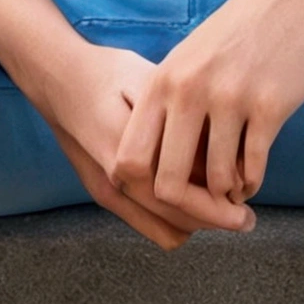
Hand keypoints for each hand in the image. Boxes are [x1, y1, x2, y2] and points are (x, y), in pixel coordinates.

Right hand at [41, 39, 253, 251]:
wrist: (58, 79)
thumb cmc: (108, 73)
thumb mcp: (150, 83)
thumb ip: (180, 122)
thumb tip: (217, 157)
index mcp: (131, 152)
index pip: (184, 198)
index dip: (219, 209)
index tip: (245, 209)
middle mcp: (117, 181)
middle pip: (178, 221)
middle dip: (214, 221)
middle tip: (243, 214)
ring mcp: (107, 192)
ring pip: (165, 229)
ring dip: (195, 222)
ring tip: (220, 204)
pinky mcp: (103, 194)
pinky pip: (147, 224)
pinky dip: (174, 220)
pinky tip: (190, 197)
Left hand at [111, 0, 303, 220]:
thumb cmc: (242, 28)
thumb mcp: (191, 57)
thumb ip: (171, 102)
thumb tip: (160, 162)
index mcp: (163, 79)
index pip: (130, 158)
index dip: (142, 188)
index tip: (165, 192)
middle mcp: (189, 90)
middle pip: (167, 183)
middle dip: (189, 207)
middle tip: (205, 208)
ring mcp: (229, 98)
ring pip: (217, 182)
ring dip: (227, 196)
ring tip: (232, 192)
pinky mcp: (269, 105)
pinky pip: (253, 169)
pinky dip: (252, 183)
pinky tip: (252, 178)